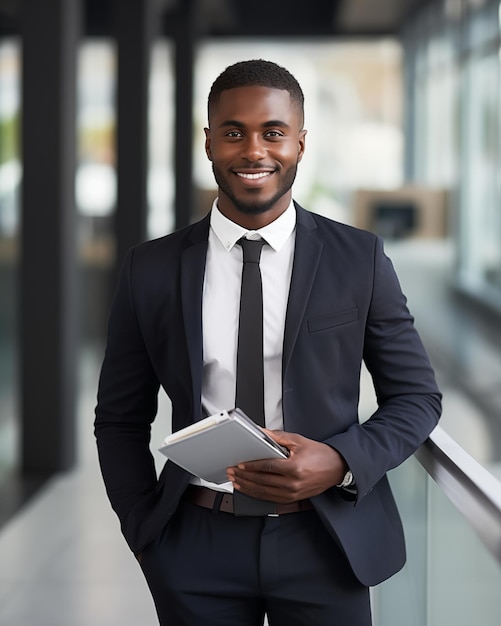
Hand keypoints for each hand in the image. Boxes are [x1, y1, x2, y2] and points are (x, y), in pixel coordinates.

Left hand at [226, 430, 347, 502]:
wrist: (336, 468)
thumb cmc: (320, 454)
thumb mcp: (298, 440)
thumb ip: (277, 437)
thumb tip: (261, 432)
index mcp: (295, 468)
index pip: (267, 467)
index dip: (251, 466)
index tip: (239, 464)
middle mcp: (293, 483)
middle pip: (262, 481)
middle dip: (244, 477)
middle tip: (232, 472)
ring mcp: (293, 493)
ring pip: (264, 492)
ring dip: (247, 487)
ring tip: (235, 481)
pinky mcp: (293, 498)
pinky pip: (270, 498)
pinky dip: (257, 494)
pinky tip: (248, 489)